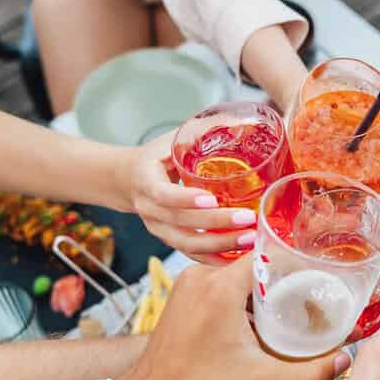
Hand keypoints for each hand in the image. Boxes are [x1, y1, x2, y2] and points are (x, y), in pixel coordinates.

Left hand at [117, 258, 349, 379]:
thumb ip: (309, 372)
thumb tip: (346, 362)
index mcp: (222, 287)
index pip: (268, 253)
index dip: (295, 261)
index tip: (317, 274)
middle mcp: (203, 275)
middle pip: (254, 262)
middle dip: (280, 278)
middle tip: (306, 297)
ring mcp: (189, 280)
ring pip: (236, 271)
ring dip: (258, 287)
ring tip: (283, 308)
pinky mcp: (182, 290)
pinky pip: (218, 280)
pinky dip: (237, 292)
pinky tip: (253, 316)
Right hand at [127, 129, 259, 262]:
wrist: (128, 180)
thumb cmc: (156, 157)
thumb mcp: (172, 140)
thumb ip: (201, 132)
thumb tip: (239, 120)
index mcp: (146, 181)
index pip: (163, 195)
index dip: (186, 199)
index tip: (211, 199)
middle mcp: (149, 210)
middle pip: (181, 223)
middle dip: (216, 224)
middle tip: (247, 218)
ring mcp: (158, 229)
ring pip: (187, 244)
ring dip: (220, 245)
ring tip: (250, 239)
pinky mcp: (169, 240)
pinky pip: (191, 255)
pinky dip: (215, 259)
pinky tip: (239, 257)